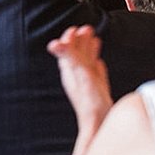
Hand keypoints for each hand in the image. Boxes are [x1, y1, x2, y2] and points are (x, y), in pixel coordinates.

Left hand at [47, 25, 112, 144]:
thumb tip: (53, 44)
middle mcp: (77, 76)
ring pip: (87, 62)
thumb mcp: (81, 75)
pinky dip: (97, 65)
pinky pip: (96, 74)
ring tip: (94, 39)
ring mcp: (87, 83)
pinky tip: (99, 63)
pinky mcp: (97, 90)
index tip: (74, 29)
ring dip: (89, 50)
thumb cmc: (91, 102)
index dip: (70, 39)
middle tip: (86, 29)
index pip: (67, 51)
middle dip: (81, 41)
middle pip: (77, 54)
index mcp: (71, 71)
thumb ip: (69, 58)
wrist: (101, 125)